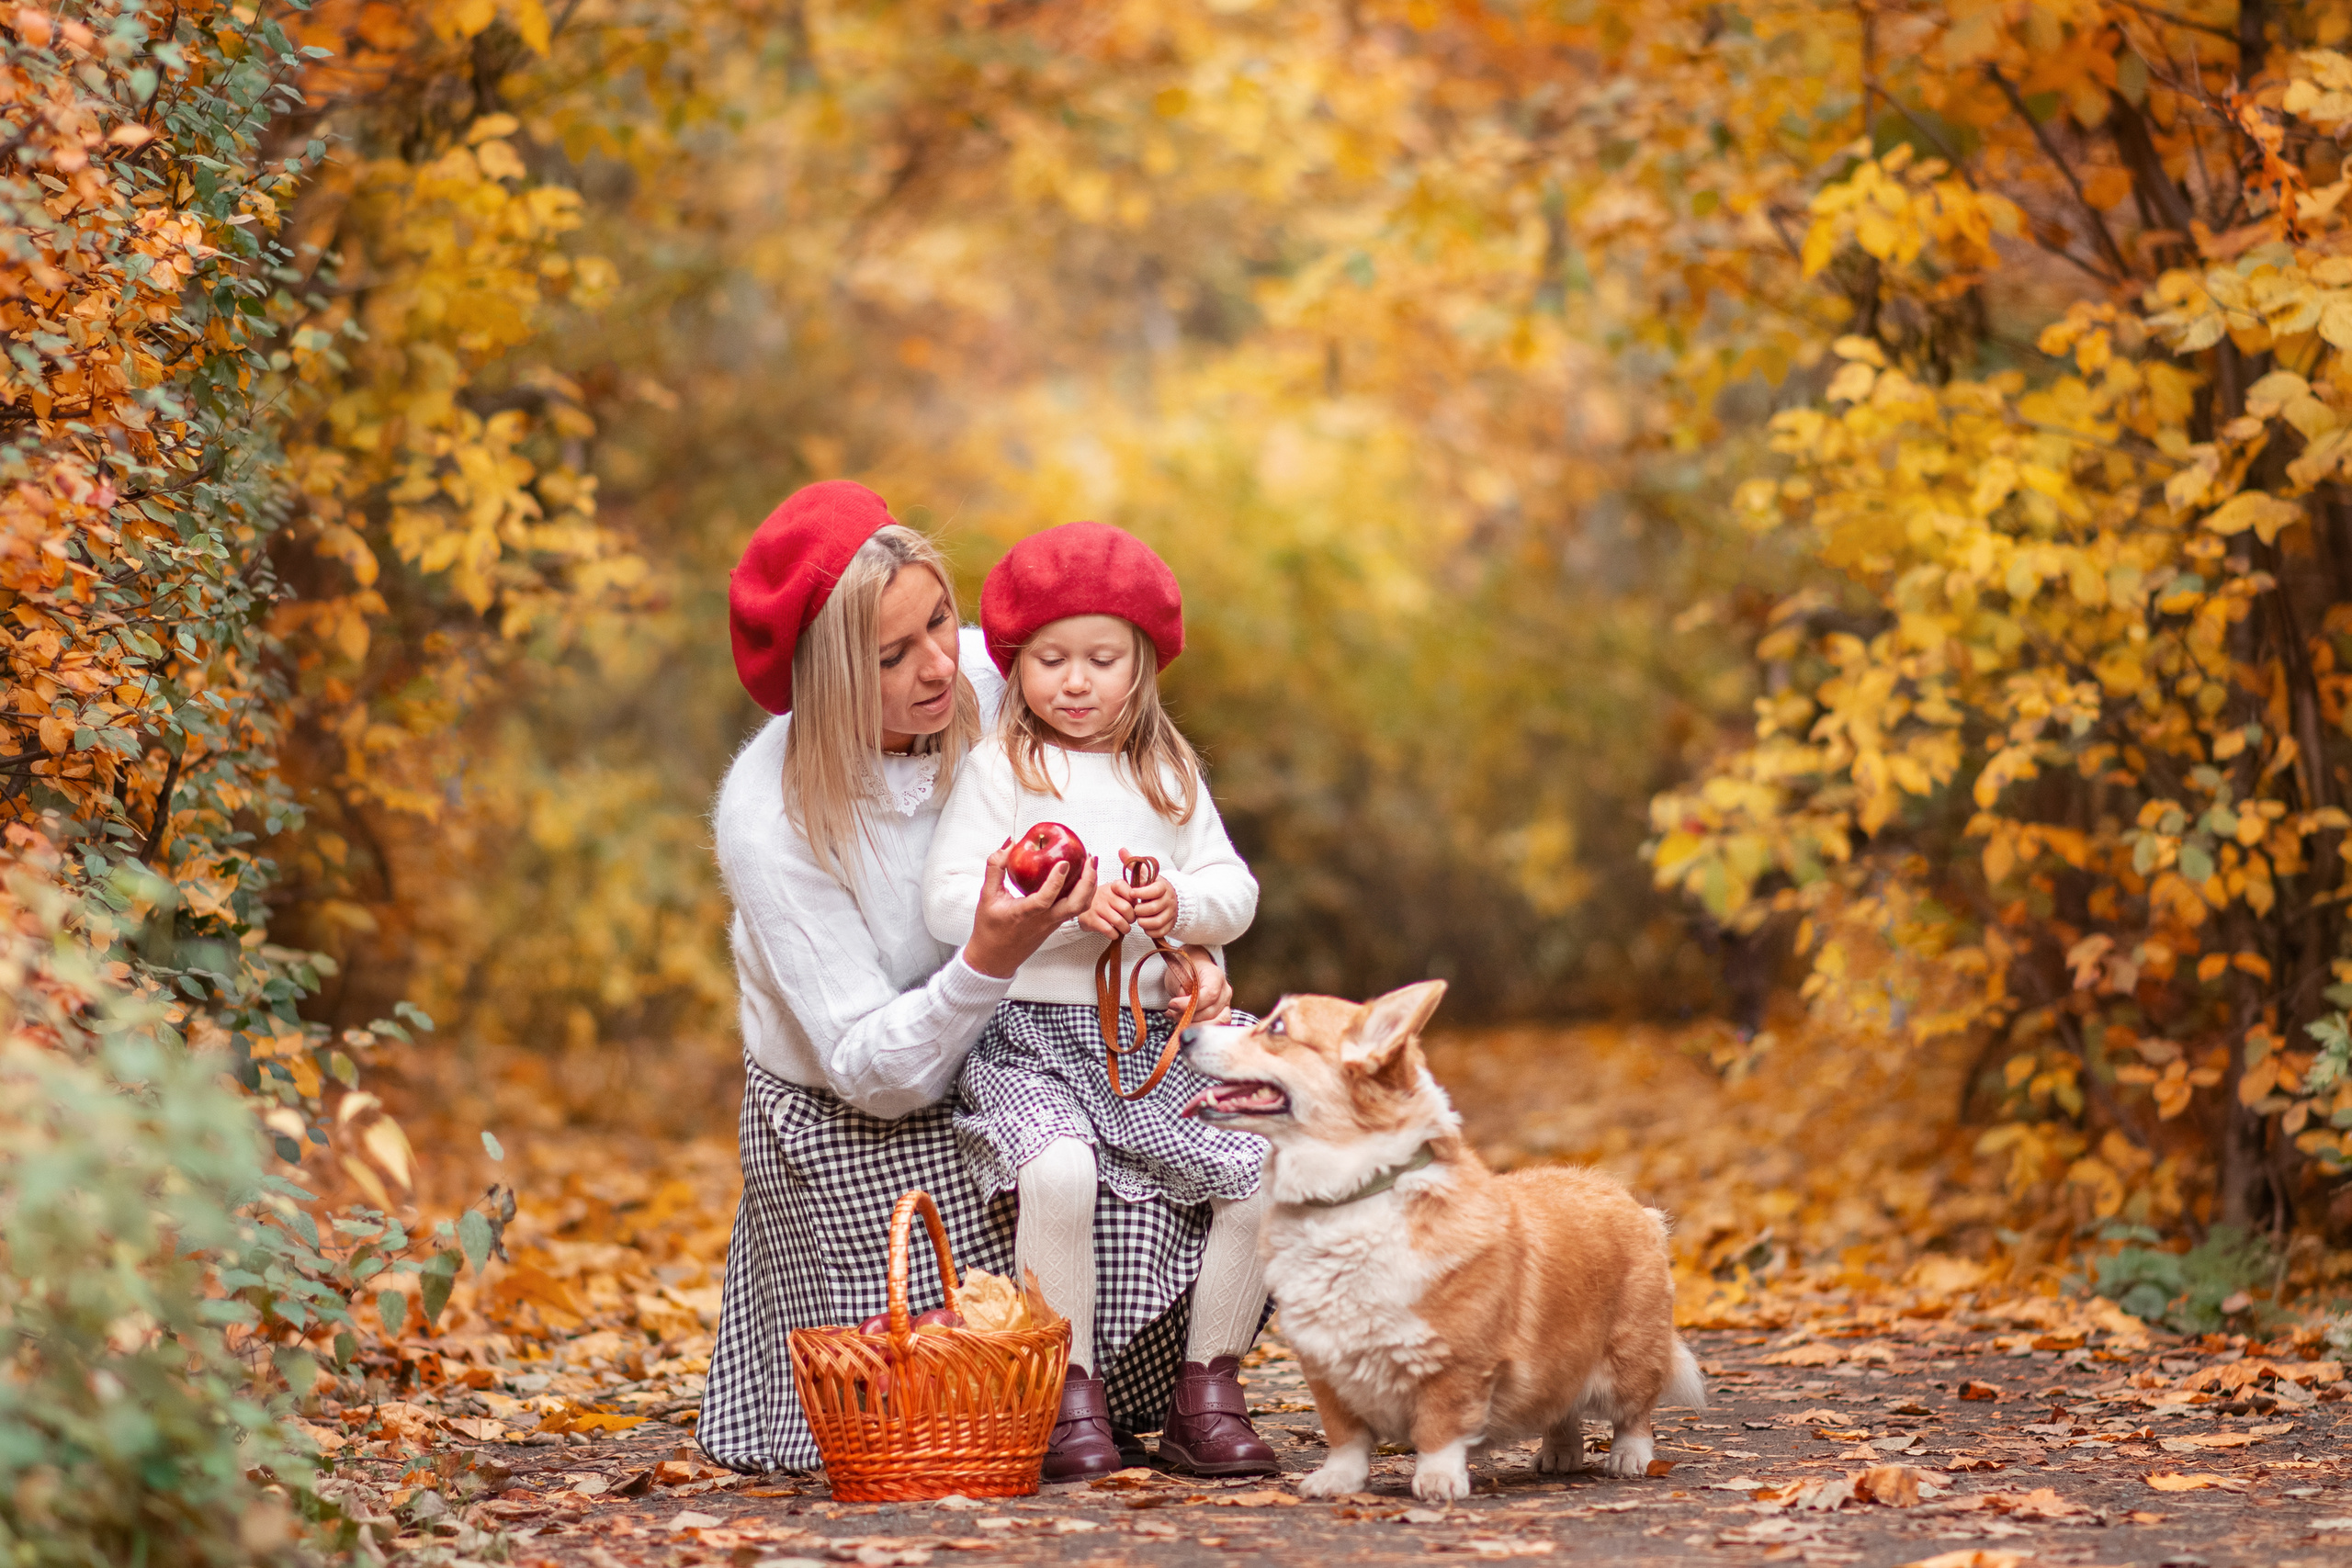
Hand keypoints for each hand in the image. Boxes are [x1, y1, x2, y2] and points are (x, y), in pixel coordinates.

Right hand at [964, 840, 1097, 979]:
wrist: (995, 958)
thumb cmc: (989, 928)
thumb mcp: (987, 896)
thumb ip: (996, 868)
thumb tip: (1009, 844)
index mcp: (1024, 914)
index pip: (1045, 900)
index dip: (1056, 882)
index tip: (1064, 863)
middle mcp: (1043, 920)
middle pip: (1076, 905)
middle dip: (1088, 881)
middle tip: (1090, 858)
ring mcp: (1053, 923)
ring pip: (1080, 908)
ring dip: (1089, 886)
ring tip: (1090, 863)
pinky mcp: (1056, 924)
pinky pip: (1076, 908)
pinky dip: (1084, 891)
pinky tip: (1082, 875)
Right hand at [1079, 874, 1131, 938]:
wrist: (1080, 905)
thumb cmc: (1104, 900)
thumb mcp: (1115, 892)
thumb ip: (1130, 894)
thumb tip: (1146, 903)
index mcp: (1113, 886)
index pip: (1130, 892)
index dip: (1135, 902)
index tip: (1134, 907)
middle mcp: (1105, 895)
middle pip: (1126, 909)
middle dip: (1132, 918)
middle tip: (1130, 921)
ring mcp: (1097, 907)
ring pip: (1119, 921)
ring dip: (1125, 928)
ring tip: (1124, 928)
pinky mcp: (1091, 920)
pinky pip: (1109, 930)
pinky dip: (1115, 934)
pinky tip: (1114, 932)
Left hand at [1116, 848, 1176, 938]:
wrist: (1170, 898)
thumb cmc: (1151, 887)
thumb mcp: (1143, 875)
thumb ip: (1132, 863)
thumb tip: (1121, 849)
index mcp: (1162, 886)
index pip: (1154, 890)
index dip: (1141, 893)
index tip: (1131, 894)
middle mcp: (1168, 900)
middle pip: (1152, 908)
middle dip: (1139, 910)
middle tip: (1133, 909)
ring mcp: (1171, 913)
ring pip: (1156, 922)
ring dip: (1143, 922)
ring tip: (1138, 917)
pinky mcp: (1170, 924)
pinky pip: (1160, 931)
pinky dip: (1150, 931)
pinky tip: (1145, 925)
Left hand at [1164, 945, 1232, 1023]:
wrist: (1194, 968)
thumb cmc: (1186, 969)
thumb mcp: (1178, 974)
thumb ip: (1181, 991)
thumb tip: (1182, 1009)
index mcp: (1216, 976)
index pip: (1209, 995)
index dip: (1190, 1004)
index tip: (1172, 1004)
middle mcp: (1225, 991)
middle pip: (1211, 1012)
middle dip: (1188, 1016)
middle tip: (1171, 1012)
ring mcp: (1225, 1004)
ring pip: (1214, 1022)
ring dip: (1193, 1024)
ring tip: (1176, 1017)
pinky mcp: (1222, 1014)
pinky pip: (1213, 1026)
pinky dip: (1197, 1028)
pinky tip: (1184, 1022)